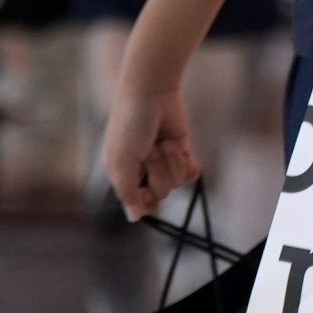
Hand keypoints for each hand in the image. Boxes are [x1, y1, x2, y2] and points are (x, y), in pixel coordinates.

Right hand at [102, 84, 198, 218]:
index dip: (146, 201)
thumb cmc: (130, 125)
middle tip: (152, 151)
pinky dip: (188, 163)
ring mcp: (163, 163)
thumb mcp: (122, 160)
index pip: (138, 203)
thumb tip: (133, 219)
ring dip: (172, 162)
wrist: (151, 93)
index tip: (149, 193)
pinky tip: (180, 149)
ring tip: (164, 143)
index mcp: (122, 174)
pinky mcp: (180, 153)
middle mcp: (142, 171)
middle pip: (160, 194)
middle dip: (159, 172)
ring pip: (177, 183)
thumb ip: (128, 192)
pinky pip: (190, 174)